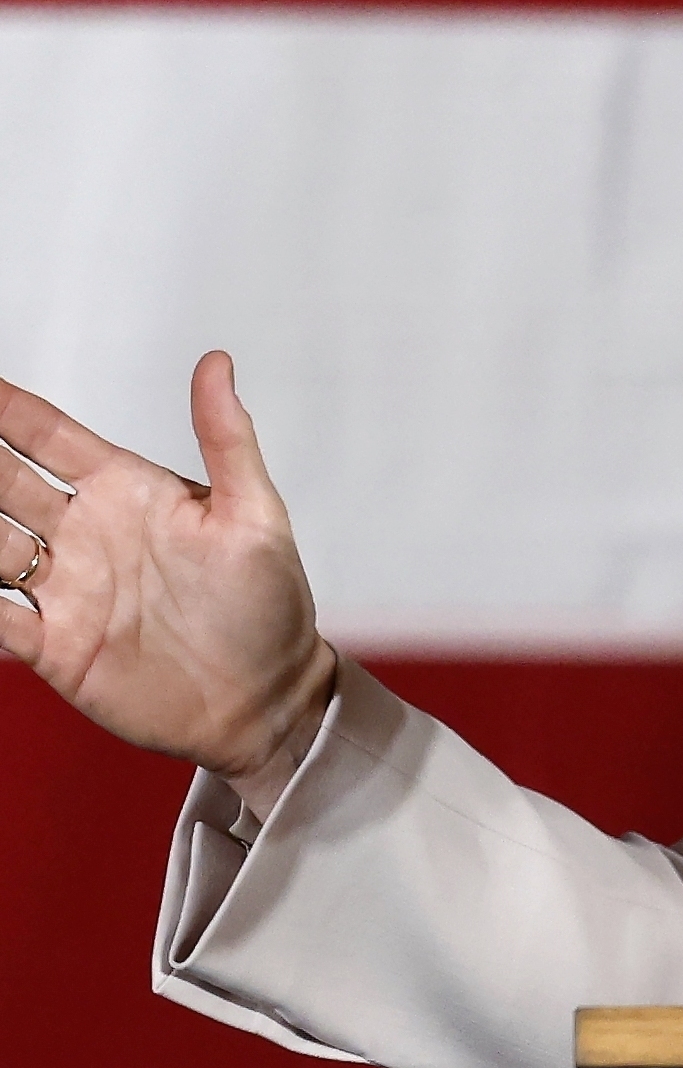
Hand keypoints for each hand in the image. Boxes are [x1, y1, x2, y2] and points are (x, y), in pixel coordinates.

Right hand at [0, 351, 335, 804]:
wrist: (267, 705)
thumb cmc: (270, 609)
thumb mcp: (256, 518)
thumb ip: (228, 440)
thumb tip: (216, 362)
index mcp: (127, 493)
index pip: (49, 437)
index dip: (8, 409)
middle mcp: (84, 534)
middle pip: (2, 481)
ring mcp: (63, 588)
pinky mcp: (51, 645)